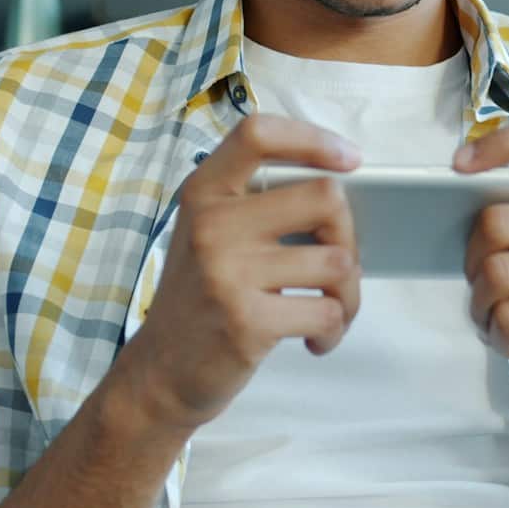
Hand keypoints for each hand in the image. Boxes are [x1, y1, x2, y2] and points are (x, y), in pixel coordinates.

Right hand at [118, 113, 363, 435]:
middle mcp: (213, 224)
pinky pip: (327, 311)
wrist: (159, 372)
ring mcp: (228, 273)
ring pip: (337, 261)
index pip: (258, 134)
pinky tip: (316, 338)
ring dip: (348, 294)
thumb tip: (340, 193)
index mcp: (205, 193)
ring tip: (329, 310)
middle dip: (349, 235)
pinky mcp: (246, 320)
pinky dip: (334, 329)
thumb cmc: (199, 299)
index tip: (348, 159)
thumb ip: (257, 205)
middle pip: (324, 197)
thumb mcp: (209, 234)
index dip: (312, 138)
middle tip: (335, 266)